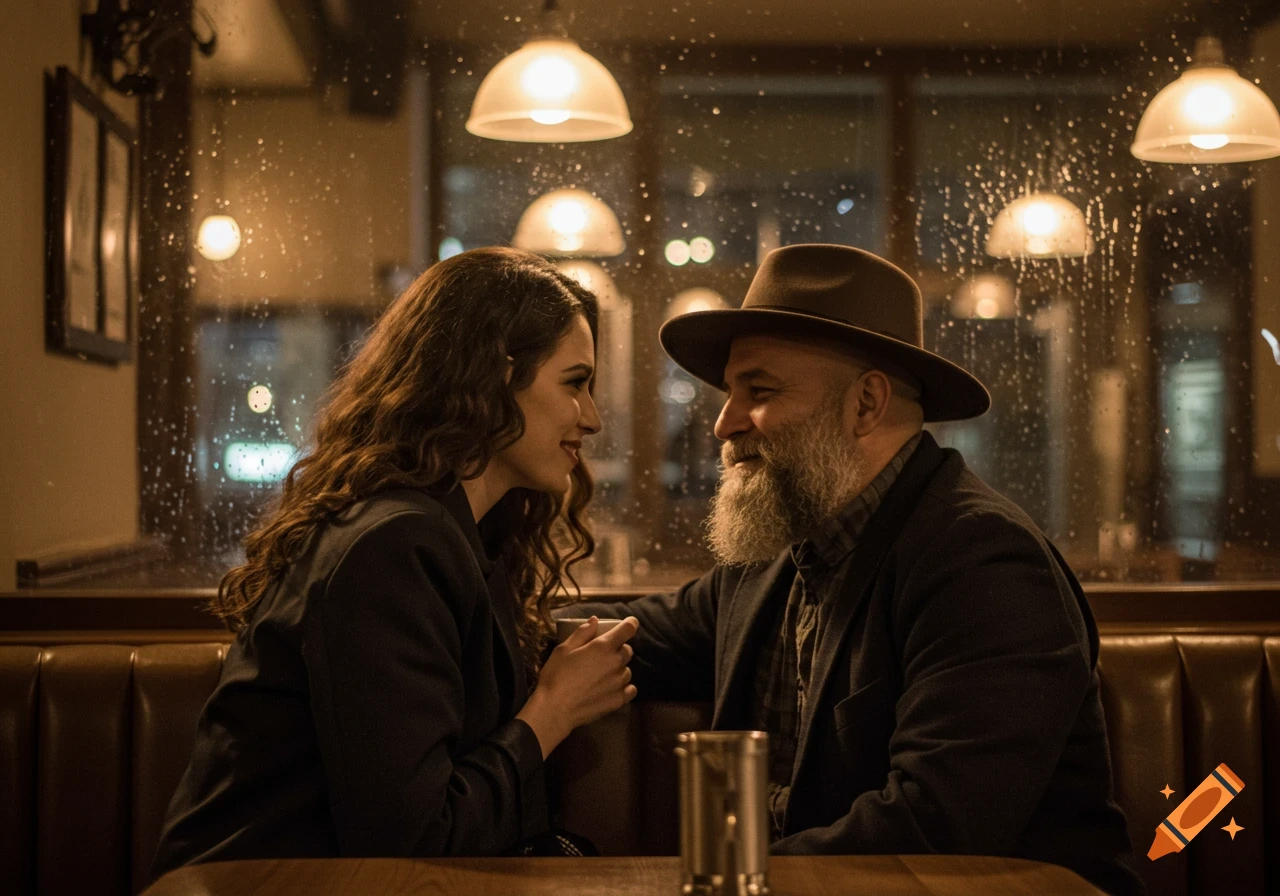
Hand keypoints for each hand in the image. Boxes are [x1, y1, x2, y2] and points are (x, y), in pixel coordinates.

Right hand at [517, 616, 638, 757]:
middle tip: (602, 655)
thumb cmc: (556, 675)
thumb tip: (595, 620)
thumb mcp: (564, 649)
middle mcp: (616, 662)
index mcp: (604, 646)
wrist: (555, 709)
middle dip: (618, 649)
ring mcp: (619, 683)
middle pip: (628, 650)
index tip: (628, 624)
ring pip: (627, 670)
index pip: (628, 628)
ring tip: (602, 675)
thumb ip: (582, 633)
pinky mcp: (619, 700)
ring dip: (618, 669)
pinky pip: (630, 689)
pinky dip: (623, 687)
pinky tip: (611, 689)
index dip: (630, 624)